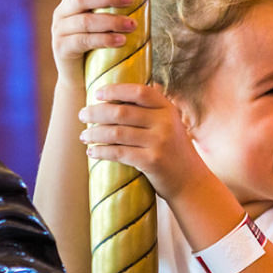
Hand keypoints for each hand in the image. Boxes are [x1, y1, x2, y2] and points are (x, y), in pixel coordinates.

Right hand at [50, 0, 136, 82]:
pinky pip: (83, 41)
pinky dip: (104, 39)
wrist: (83, 79)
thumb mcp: (107, 21)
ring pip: (85, 21)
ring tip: (133, 25)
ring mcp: (60, 31)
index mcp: (71, 0)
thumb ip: (120, 3)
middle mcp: (62, 12)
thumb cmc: (100, 45)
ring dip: (111, 21)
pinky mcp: (62, 49)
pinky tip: (120, 41)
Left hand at [79, 82, 209, 199]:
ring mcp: (159, 142)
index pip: (139, 91)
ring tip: (84, 135)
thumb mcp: (169, 125)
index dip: (115, 90)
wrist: (191, 182)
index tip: (97, 93)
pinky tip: (92, 152)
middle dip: (96, 112)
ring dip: (94, 133)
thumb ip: (150, 112)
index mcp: (168, 109)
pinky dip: (101, 151)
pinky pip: (118, 153)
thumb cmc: (173, 151)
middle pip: (121, 111)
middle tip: (82, 115)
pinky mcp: (152, 161)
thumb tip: (114, 99)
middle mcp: (165, 122)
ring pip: (116, 132)